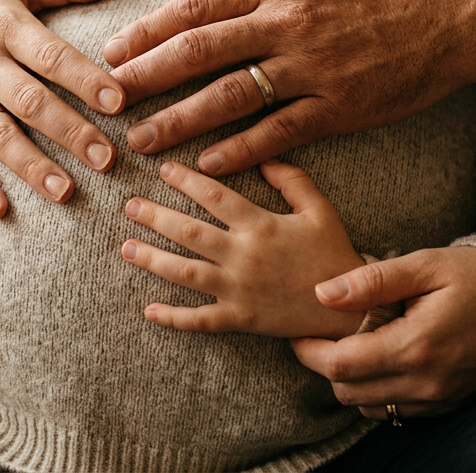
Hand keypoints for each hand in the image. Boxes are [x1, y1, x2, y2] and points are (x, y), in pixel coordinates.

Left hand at [103, 0, 475, 176]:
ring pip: (231, 97)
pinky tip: (207, 164)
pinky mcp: (340, 108)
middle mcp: (287, 25)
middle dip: (147, 77)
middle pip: (200, 52)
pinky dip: (241, 150)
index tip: (112, 51)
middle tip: (107, 100)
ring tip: (142, 142)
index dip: (150, 31)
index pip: (197, 8)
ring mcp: (312, 70)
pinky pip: (279, 133)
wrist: (456, 11)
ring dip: (180, 121)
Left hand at [120, 160, 365, 338]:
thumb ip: (292, 179)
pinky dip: (173, 317)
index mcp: (261, 225)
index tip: (162, 169)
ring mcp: (239, 290)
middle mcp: (244, 256)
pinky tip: (148, 310)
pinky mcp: (240, 320)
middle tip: (130, 205)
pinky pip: (200, 319)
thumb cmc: (333, 254)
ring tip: (126, 247)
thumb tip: (262, 156)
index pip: (215, 195)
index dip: (186, 180)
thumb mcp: (320, 209)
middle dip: (155, 216)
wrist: (349, 309)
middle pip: (189, 232)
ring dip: (152, 259)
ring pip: (185, 273)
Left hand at [291, 247, 475, 418]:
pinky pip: (396, 411)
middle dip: (325, 365)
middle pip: (347, 392)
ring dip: (351, 381)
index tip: (299, 329)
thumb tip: (322, 293)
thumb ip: (373, 281)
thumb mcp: (426, 265)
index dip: (308, 350)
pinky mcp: (448, 404)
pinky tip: (382, 357)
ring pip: (368, 407)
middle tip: (322, 332)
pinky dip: (378, 391)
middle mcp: (426, 382)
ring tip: (353, 342)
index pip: (339, 365)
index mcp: (416, 346)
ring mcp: (439, 399)